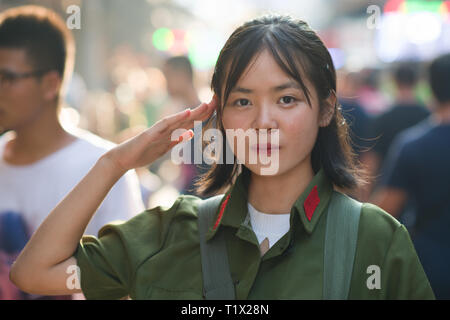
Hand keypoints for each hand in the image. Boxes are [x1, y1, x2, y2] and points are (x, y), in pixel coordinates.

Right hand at [103, 96, 217, 173]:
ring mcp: (157, 131)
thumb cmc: (141, 153)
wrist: (122, 159)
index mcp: (170, 133)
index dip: (204, 115)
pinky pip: (164, 126)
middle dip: (202, 110)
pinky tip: (186, 113)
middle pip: (187, 118)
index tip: (217, 109)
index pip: (190, 122)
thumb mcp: (164, 148)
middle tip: (217, 100)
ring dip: (193, 112)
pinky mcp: (149, 134)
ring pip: (178, 119)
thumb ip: (176, 140)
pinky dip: (175, 119)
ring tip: (206, 105)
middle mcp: (165, 129)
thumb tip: (189, 133)